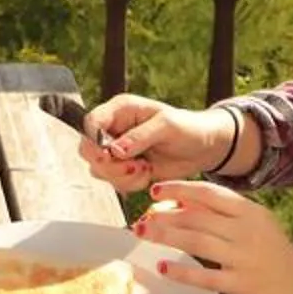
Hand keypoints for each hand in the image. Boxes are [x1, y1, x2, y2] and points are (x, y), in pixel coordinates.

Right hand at [76, 94, 238, 193]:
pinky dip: (131, 184)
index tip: (108, 153)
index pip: (91, 122)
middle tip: (134, 165)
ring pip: (100, 170)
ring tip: (146, 168)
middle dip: (109, 164)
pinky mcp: (125, 169)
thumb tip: (115, 149)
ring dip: (122, 176)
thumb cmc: (187, 127)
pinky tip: (148, 175)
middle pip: (89, 150)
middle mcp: (114, 129)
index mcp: (120, 110)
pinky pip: (115, 182)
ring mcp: (117, 151)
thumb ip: (139, 136)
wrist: (203, 148)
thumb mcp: (166, 126)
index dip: (94, 139)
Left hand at [132, 179, 292, 293]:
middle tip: (140, 219)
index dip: (179, 189)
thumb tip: (185, 205)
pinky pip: (205, 276)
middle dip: (163, 215)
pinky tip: (163, 267)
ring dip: (165, 236)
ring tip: (142, 234)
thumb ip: (227, 216)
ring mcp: (245, 257)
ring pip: (196, 240)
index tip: (155, 190)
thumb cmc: (278, 259)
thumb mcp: (259, 227)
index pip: (209, 192)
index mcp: (251, 212)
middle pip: (196, 216)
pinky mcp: (242, 284)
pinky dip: (181, 271)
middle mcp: (247, 230)